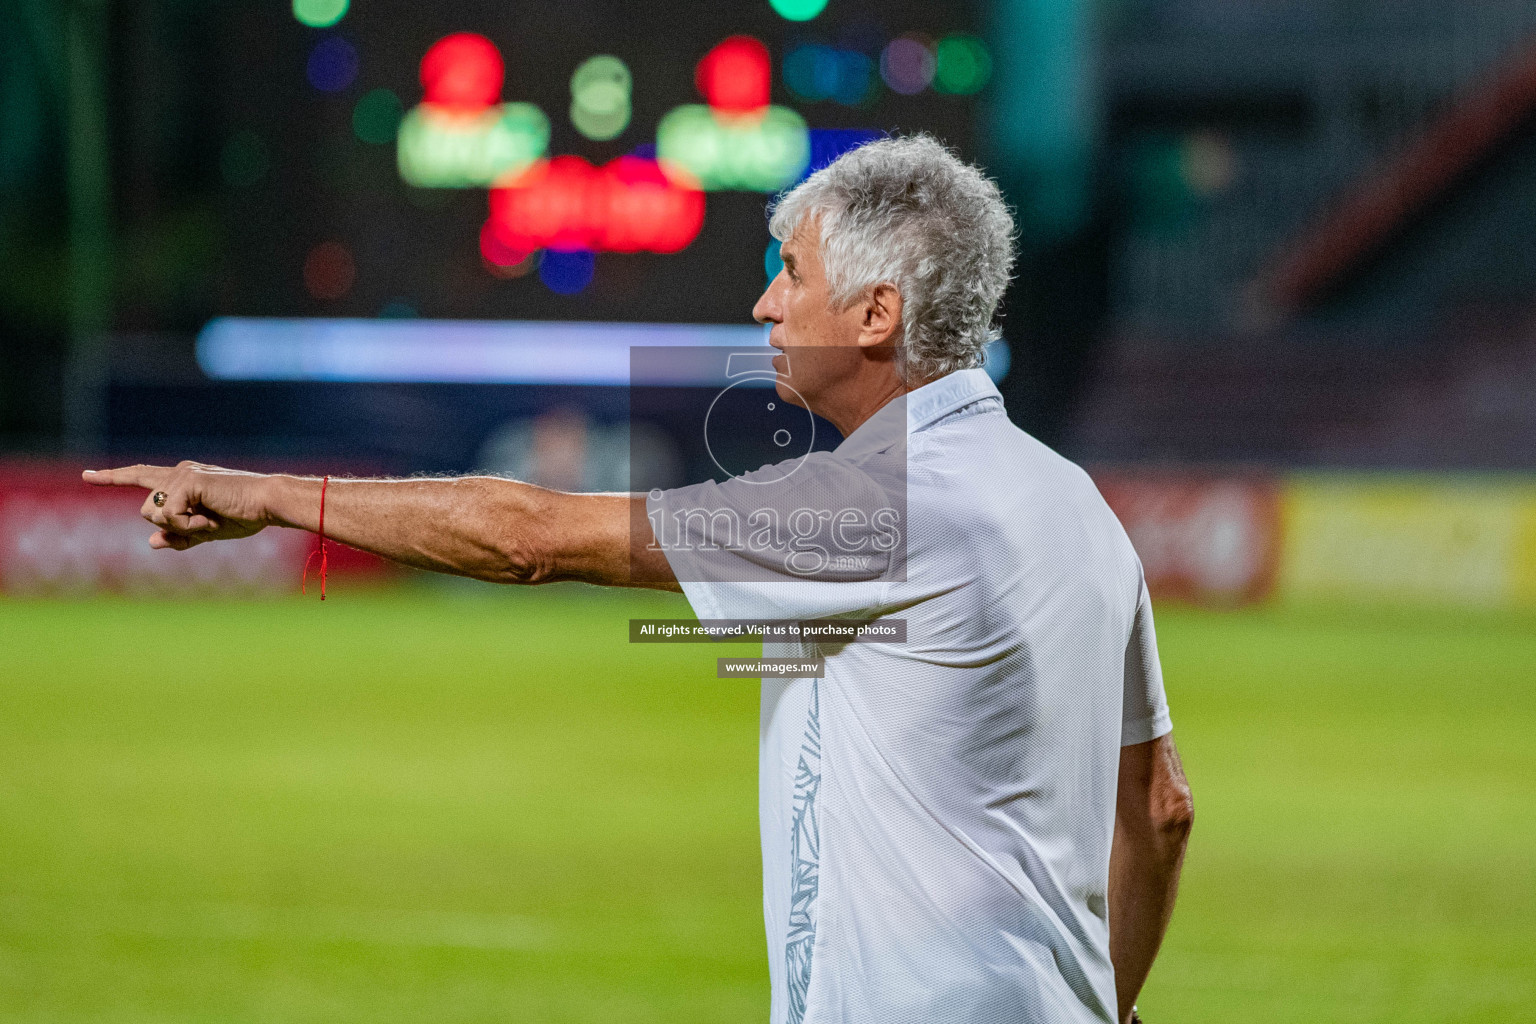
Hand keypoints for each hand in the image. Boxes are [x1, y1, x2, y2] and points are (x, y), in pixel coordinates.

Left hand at [83, 461, 271, 550]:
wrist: (268, 504)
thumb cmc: (246, 515)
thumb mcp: (207, 532)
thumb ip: (179, 537)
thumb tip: (152, 543)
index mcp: (183, 480)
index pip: (140, 476)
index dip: (112, 476)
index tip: (86, 475)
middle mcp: (178, 472)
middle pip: (146, 510)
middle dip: (170, 527)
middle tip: (207, 526)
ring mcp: (181, 475)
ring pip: (153, 514)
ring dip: (181, 528)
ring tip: (211, 521)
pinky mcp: (186, 481)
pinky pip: (170, 517)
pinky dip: (189, 527)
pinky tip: (210, 520)